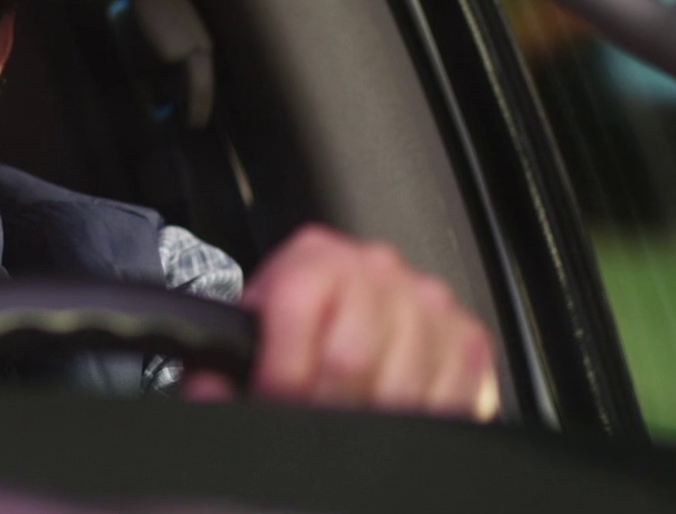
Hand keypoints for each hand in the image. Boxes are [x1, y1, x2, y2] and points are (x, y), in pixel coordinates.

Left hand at [184, 225, 499, 420]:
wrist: (337, 315)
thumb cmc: (294, 326)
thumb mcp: (249, 334)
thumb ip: (225, 361)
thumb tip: (210, 392)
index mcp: (316, 256)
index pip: (299, 306)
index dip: (282, 369)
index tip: (272, 398)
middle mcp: (375, 267)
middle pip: (352, 356)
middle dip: (323, 404)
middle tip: (309, 419)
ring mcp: (427, 299)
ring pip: (402, 385)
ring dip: (370, 418)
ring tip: (345, 420)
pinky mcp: (465, 335)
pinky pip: (450, 393)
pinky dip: (418, 418)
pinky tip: (389, 415)